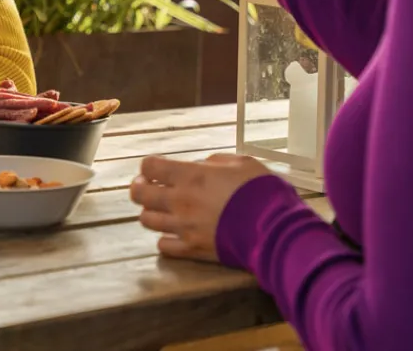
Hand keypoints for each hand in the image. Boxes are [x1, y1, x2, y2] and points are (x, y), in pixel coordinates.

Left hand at [129, 152, 272, 263]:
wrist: (273, 228)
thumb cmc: (261, 190)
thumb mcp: (241, 162)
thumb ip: (214, 162)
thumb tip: (200, 166)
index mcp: (190, 175)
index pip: (149, 167)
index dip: (149, 166)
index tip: (155, 169)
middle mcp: (180, 201)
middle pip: (139, 194)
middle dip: (139, 187)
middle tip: (148, 187)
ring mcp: (183, 227)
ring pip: (147, 220)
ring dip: (151, 212)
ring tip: (162, 210)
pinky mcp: (192, 250)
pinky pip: (163, 246)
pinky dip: (165, 239)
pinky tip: (175, 233)